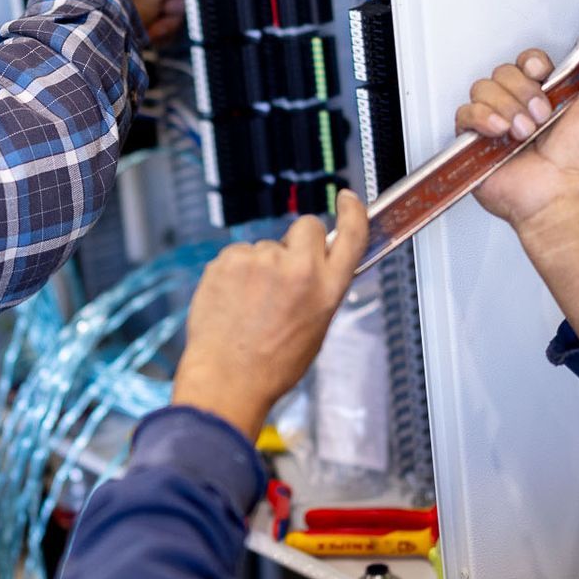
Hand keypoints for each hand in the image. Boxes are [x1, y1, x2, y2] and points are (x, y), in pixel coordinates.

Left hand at [169, 191, 368, 440]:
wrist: (227, 380)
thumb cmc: (270, 366)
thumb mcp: (315, 329)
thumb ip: (319, 290)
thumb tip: (314, 268)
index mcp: (327, 289)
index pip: (351, 235)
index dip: (352, 212)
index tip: (346, 199)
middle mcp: (299, 269)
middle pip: (306, 226)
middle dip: (296, 242)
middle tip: (282, 272)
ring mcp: (261, 262)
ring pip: (266, 246)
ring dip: (259, 265)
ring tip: (249, 304)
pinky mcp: (229, 260)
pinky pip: (237, 254)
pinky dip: (234, 272)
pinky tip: (231, 301)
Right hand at [461, 16, 578, 234]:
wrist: (559, 196)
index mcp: (547, 94)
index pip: (527, 60)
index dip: (532, 64)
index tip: (542, 74)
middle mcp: (519, 106)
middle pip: (503, 72)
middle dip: (523, 94)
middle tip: (540, 117)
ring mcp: (496, 122)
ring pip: (483, 88)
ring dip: (506, 109)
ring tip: (523, 132)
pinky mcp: (475, 140)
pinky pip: (464, 113)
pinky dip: (482, 119)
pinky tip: (500, 133)